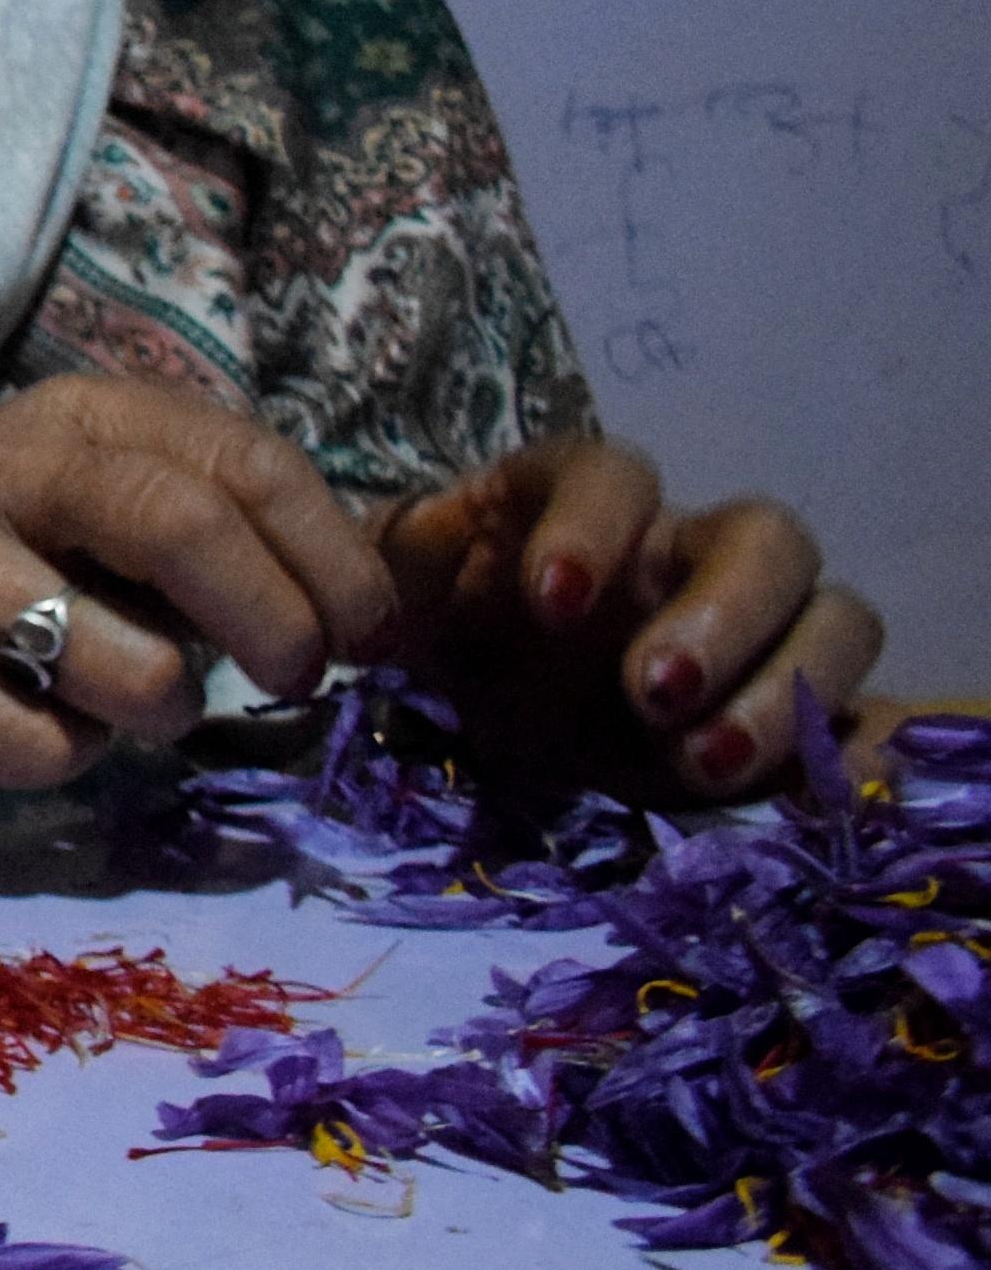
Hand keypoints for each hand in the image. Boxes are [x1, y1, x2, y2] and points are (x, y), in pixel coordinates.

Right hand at [0, 374, 400, 853]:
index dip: (336, 557)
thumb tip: (372, 606)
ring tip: (120, 703)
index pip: (249, 462)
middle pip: (192, 529)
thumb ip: (205, 525)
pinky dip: (66, 758)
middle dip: (281, 626)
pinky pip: (43, 746)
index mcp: (73, 416)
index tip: (370, 632)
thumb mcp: (79, 500)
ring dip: (163, 713)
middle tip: (298, 680)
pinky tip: (18, 720)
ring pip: (134, 667)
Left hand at [377, 436, 878, 804]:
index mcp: (585, 504)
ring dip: (788, 690)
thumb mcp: (403, 602)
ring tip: (705, 763)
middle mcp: (691, 551)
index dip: (592, 525)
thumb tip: (435, 529)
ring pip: (835, 618)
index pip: (613, 475)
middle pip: (764, 539)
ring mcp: (761, 629)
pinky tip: (816, 795)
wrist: (485, 716)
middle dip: (723, 613)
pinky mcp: (796, 709)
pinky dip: (859, 748)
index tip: (552, 598)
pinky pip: (866, 712)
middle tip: (654, 691)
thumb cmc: (452, 634)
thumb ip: (403, 562)